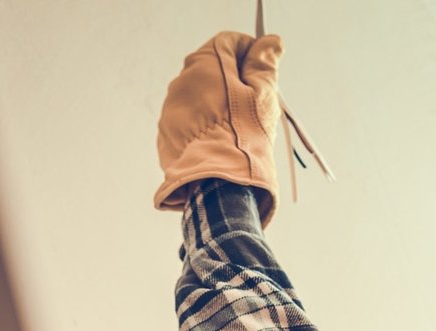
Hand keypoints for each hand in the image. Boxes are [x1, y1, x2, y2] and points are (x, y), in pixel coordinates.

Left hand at [154, 31, 283, 227]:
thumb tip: (269, 42)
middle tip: (252, 105)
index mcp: (205, 64)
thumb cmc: (244, 136)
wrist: (218, 182)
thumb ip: (264, 63)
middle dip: (232, 81)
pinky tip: (218, 142)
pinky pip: (187, 121)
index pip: (228, 42)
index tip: (261, 72)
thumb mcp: (263, 95)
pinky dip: (201, 126)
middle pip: (211, 69)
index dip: (249, 54)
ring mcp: (170, 109)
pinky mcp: (166, 135)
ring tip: (235, 129)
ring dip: (215, 104)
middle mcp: (181, 82)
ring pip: (198, 97)